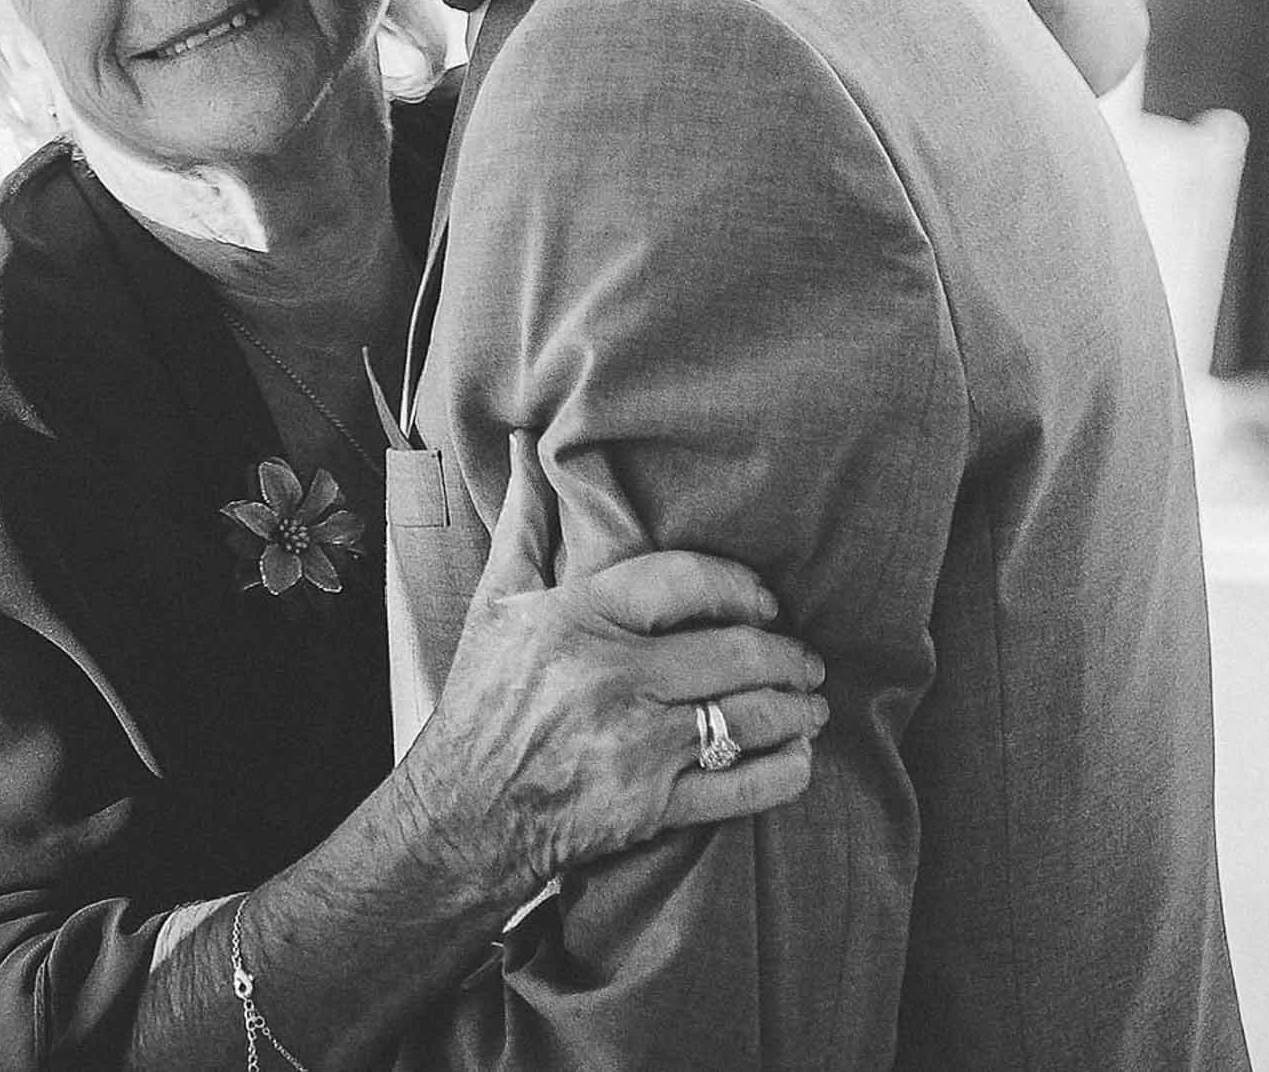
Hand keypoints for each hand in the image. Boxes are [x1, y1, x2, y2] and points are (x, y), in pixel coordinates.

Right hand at [397, 479, 826, 903]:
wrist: (456, 821)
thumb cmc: (481, 704)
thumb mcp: (496, 605)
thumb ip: (528, 524)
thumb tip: (531, 447)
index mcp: (581, 618)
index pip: (687, 580)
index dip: (740, 586)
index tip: (766, 601)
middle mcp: (613, 678)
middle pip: (734, 652)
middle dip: (787, 655)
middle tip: (809, 658)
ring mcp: (635, 747)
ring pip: (747, 716)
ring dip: (795, 709)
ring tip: (812, 702)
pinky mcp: (648, 809)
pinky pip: (739, 788)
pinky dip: (782, 771)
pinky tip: (798, 757)